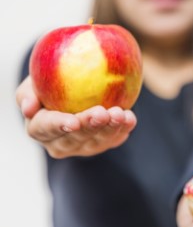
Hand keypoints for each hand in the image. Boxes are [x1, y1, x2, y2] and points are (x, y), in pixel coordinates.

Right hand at [16, 76, 136, 158]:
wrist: (75, 85)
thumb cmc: (49, 80)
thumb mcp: (35, 80)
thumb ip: (28, 91)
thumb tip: (28, 108)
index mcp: (38, 128)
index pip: (44, 129)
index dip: (59, 126)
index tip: (73, 121)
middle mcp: (60, 142)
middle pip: (75, 138)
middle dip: (90, 126)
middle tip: (102, 113)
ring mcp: (83, 146)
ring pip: (97, 141)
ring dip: (110, 128)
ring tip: (119, 114)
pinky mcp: (103, 143)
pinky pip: (114, 138)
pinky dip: (123, 128)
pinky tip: (129, 118)